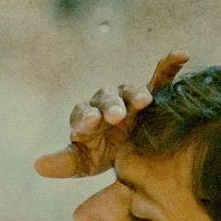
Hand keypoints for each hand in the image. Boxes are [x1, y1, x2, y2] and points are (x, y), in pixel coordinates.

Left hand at [34, 52, 188, 178]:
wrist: (126, 152)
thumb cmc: (99, 155)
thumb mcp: (81, 163)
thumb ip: (63, 163)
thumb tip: (37, 166)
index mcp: (86, 118)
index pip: (82, 114)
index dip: (85, 118)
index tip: (89, 124)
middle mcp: (105, 102)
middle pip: (106, 100)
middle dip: (111, 107)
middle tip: (116, 116)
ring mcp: (128, 97)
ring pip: (131, 90)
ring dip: (136, 93)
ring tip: (144, 101)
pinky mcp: (152, 94)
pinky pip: (161, 78)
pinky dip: (170, 65)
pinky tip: (182, 55)